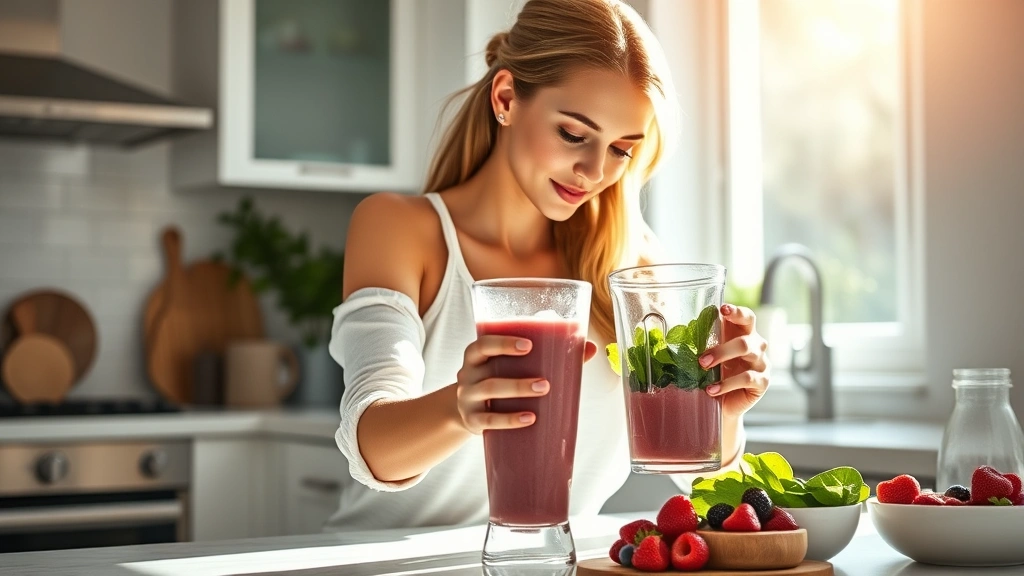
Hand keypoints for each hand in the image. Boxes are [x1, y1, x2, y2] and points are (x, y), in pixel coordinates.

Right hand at [454, 337, 597, 433]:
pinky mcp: (472, 420)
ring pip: (490, 393)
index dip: (502, 342)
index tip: (528, 345)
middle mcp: (467, 374)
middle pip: (488, 372)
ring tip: (542, 393)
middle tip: (545, 381)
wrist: (468, 411)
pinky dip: (509, 420)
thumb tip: (591, 347)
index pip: (483, 344)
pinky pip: (489, 420)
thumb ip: (548, 354)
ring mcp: (467, 398)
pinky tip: (530, 419)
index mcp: (477, 355)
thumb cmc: (500, 379)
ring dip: (517, 392)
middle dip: (517, 377)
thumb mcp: (511, 365)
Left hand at [698, 304, 770, 418]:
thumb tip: (679, 330)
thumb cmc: (714, 374)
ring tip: (703, 370)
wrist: (723, 403)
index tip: (723, 309)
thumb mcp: (708, 355)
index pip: (746, 317)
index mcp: (743, 333)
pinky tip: (712, 390)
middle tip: (702, 359)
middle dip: (722, 348)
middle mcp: (756, 346)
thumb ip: (702, 342)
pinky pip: (747, 378)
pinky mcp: (762, 382)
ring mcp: (762, 363)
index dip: (736, 312)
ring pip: (748, 354)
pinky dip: (727, 384)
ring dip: (723, 360)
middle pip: (745, 339)